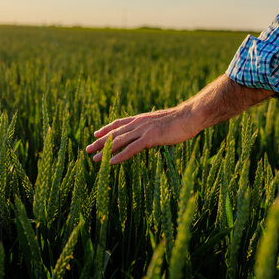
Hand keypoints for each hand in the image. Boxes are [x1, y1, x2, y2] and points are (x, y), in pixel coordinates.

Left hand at [85, 104, 200, 164]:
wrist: (191, 116)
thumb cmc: (181, 121)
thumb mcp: (162, 123)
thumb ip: (152, 127)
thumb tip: (150, 133)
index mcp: (141, 119)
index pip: (119, 123)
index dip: (106, 129)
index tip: (95, 133)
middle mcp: (138, 123)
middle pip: (114, 133)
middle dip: (99, 142)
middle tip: (87, 149)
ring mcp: (143, 130)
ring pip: (119, 141)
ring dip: (104, 151)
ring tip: (94, 159)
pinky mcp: (150, 138)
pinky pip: (131, 149)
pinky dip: (120, 156)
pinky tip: (111, 162)